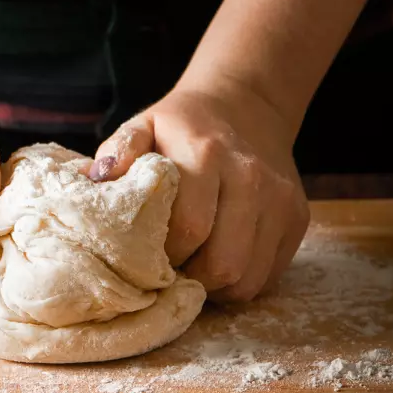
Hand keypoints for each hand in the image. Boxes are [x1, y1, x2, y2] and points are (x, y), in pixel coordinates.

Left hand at [89, 87, 309, 302]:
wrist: (245, 105)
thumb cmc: (181, 127)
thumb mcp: (142, 126)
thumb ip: (119, 152)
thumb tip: (95, 181)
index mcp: (206, 154)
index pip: (189, 230)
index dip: (162, 257)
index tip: (145, 257)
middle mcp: (251, 178)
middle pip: (223, 264)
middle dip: (189, 280)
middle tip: (169, 271)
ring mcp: (280, 200)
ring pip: (247, 279)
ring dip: (214, 287)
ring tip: (193, 268)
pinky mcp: (298, 218)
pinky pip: (267, 277)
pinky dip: (239, 282)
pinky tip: (218, 260)